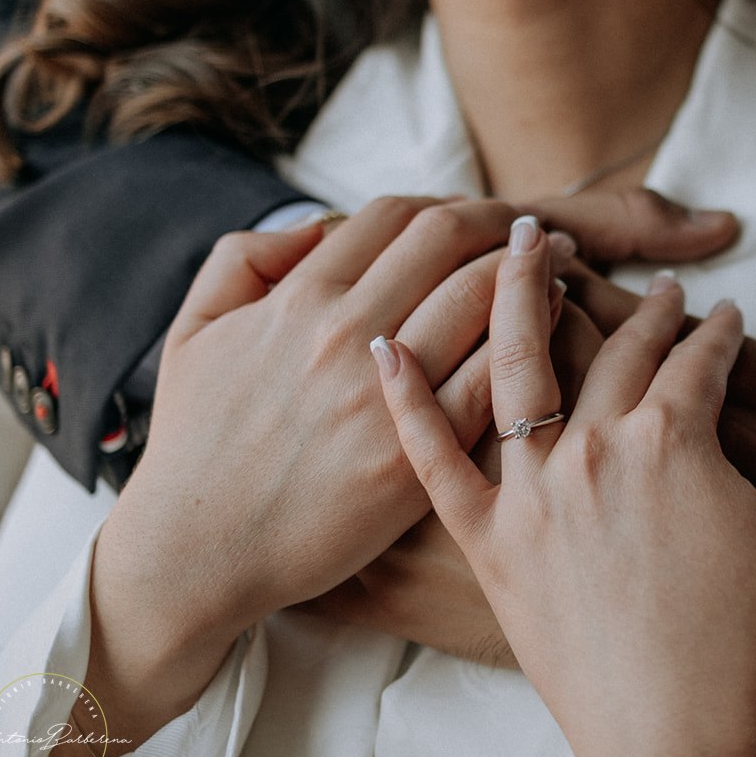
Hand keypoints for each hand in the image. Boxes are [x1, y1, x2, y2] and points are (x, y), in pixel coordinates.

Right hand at [78, 199, 564, 756]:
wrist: (199, 553)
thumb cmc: (194, 446)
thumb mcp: (193, 334)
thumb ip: (244, 260)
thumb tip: (315, 224)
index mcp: (295, 300)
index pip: (393, 216)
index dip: (446, 203)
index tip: (476, 217)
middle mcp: (343, 334)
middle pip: (448, 240)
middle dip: (504, 222)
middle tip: (539, 232)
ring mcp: (383, 397)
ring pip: (481, 297)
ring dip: (532, 271)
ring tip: (561, 267)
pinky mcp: (416, 459)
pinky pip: (493, 379)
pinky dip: (536, 340)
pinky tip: (557, 331)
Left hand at [374, 220, 755, 756]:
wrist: (682, 744)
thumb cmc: (755, 642)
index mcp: (673, 439)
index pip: (696, 356)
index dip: (718, 332)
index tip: (725, 319)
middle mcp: (592, 450)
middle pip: (609, 347)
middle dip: (634, 304)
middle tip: (639, 278)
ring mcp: (530, 494)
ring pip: (511, 365)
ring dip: (510, 290)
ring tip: (514, 238)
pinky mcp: (486, 545)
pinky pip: (432, 460)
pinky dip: (403, 401)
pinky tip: (382, 344)